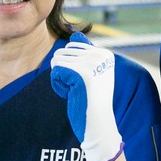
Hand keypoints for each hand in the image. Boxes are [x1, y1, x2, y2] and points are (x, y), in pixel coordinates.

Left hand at [50, 32, 123, 160]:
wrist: (99, 125)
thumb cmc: (92, 102)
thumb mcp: (91, 74)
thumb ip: (84, 54)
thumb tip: (76, 34)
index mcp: (105, 54)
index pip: (71, 48)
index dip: (70, 67)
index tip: (84, 83)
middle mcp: (101, 55)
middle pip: (62, 52)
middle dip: (63, 72)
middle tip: (79, 88)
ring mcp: (92, 63)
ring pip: (56, 60)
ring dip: (60, 79)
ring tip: (76, 91)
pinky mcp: (82, 73)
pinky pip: (55, 70)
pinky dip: (58, 85)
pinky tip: (73, 94)